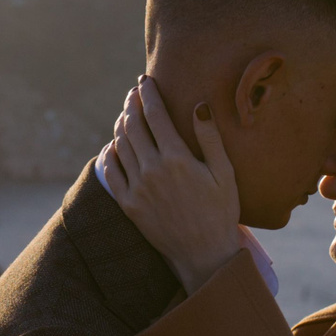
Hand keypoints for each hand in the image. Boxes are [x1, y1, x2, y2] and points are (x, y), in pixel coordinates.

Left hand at [104, 77, 244, 294]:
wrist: (203, 255)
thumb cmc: (221, 212)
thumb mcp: (224, 174)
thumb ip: (210, 138)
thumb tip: (199, 105)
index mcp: (177, 159)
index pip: (155, 115)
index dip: (148, 93)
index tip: (145, 80)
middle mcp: (152, 170)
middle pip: (133, 125)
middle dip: (132, 103)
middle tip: (135, 92)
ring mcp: (137, 188)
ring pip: (120, 144)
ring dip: (121, 124)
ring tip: (127, 114)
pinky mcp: (128, 204)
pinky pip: (111, 170)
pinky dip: (111, 152)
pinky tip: (115, 144)